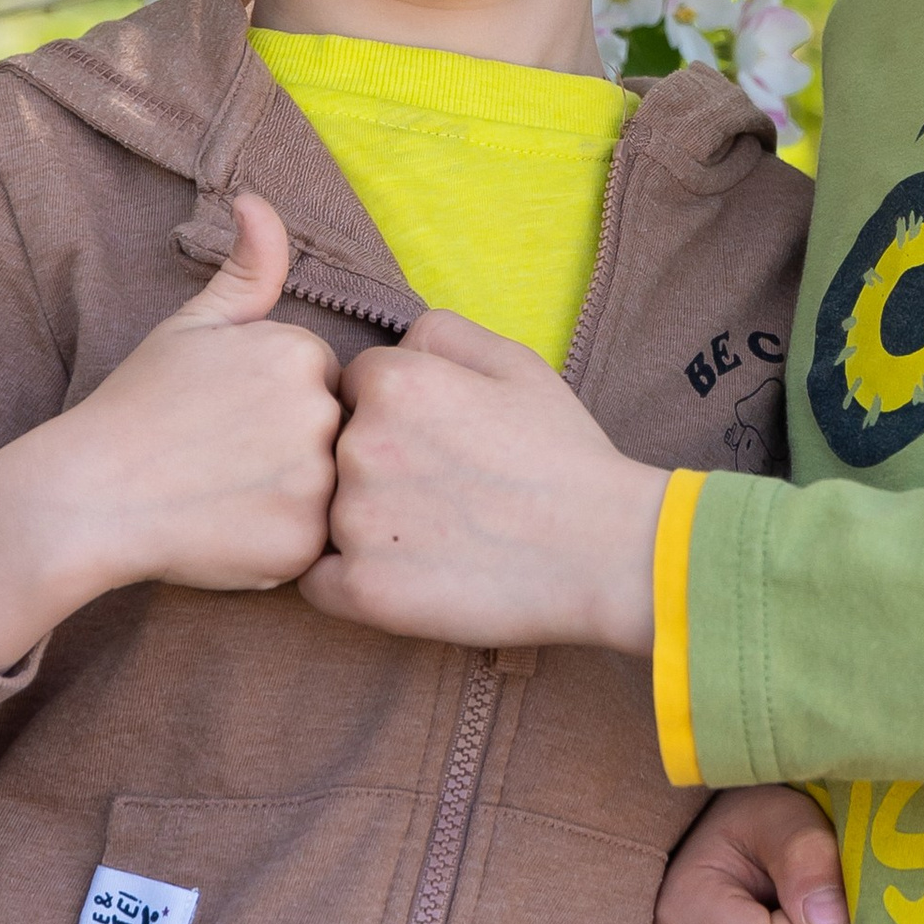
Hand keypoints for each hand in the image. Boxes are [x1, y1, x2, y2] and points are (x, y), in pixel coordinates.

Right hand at [0, 194, 341, 671]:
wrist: (87, 497)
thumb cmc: (136, 407)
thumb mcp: (192, 325)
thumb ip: (247, 268)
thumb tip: (259, 200)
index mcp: (301, 352)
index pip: (318, 378)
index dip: (269, 401)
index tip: (222, 417)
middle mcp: (321, 412)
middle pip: (331, 430)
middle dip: (288, 445)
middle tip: (221, 459)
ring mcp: (317, 483)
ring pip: (329, 488)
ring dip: (288, 494)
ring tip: (224, 494)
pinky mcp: (303, 544)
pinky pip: (312, 542)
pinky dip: (277, 542)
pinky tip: (227, 529)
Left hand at [299, 311, 662, 653]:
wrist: (606, 551)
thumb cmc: (564, 455)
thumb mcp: (516, 362)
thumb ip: (440, 333)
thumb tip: (395, 343)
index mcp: (392, 381)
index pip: (354, 390)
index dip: (395, 418)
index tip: (434, 446)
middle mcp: (360, 443)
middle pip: (332, 451)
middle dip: (374, 469)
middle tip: (438, 494)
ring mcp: (356, 520)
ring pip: (324, 515)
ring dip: (364, 525)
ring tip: (433, 538)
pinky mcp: (362, 589)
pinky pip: (318, 582)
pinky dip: (349, 581)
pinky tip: (404, 575)